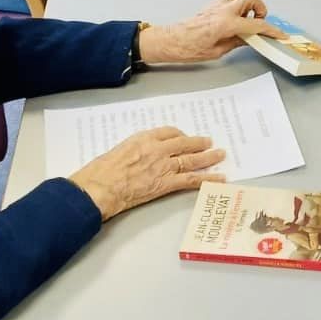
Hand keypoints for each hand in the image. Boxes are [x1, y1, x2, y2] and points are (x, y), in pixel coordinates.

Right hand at [70, 127, 225, 220]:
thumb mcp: (118, 150)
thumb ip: (134, 150)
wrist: (100, 188)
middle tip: (209, 142)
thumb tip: (139, 156)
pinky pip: (191, 180)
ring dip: (208, 157)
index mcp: (144, 138)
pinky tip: (219, 178)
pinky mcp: (166, 183)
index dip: (179, 135)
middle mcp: (158, 149)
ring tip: (220, 154)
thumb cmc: (100, 171)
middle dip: (199, 143)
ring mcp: (164, 166)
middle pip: (184, 143)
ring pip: (192, 159)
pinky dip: (208, 179)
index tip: (183, 137)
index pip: (168, 131)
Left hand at [137, 0, 286, 64]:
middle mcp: (224, 9)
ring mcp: (218, 4)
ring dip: (249, 3)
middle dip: (261, 9)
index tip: (280, 35)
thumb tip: (250, 38)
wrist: (171, 41)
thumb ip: (237, 42)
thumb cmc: (190, 49)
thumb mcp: (218, 51)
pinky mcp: (212, 4)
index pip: (257, 24)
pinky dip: (238, 3)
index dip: (271, 30)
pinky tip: (235, 17)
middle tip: (258, 23)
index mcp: (227, 23)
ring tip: (247, 19)